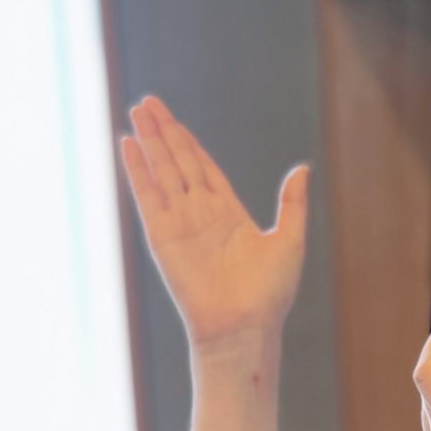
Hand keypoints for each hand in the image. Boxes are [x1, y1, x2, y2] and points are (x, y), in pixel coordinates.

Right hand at [119, 94, 309, 350]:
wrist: (243, 327)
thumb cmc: (269, 294)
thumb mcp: (290, 241)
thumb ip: (292, 204)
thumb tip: (302, 169)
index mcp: (227, 212)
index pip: (202, 167)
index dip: (187, 142)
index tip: (173, 118)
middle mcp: (200, 213)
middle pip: (178, 161)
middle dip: (164, 131)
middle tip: (148, 102)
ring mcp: (180, 222)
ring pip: (161, 171)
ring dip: (149, 141)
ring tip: (137, 112)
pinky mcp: (163, 235)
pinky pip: (147, 195)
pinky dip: (137, 169)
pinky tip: (127, 144)